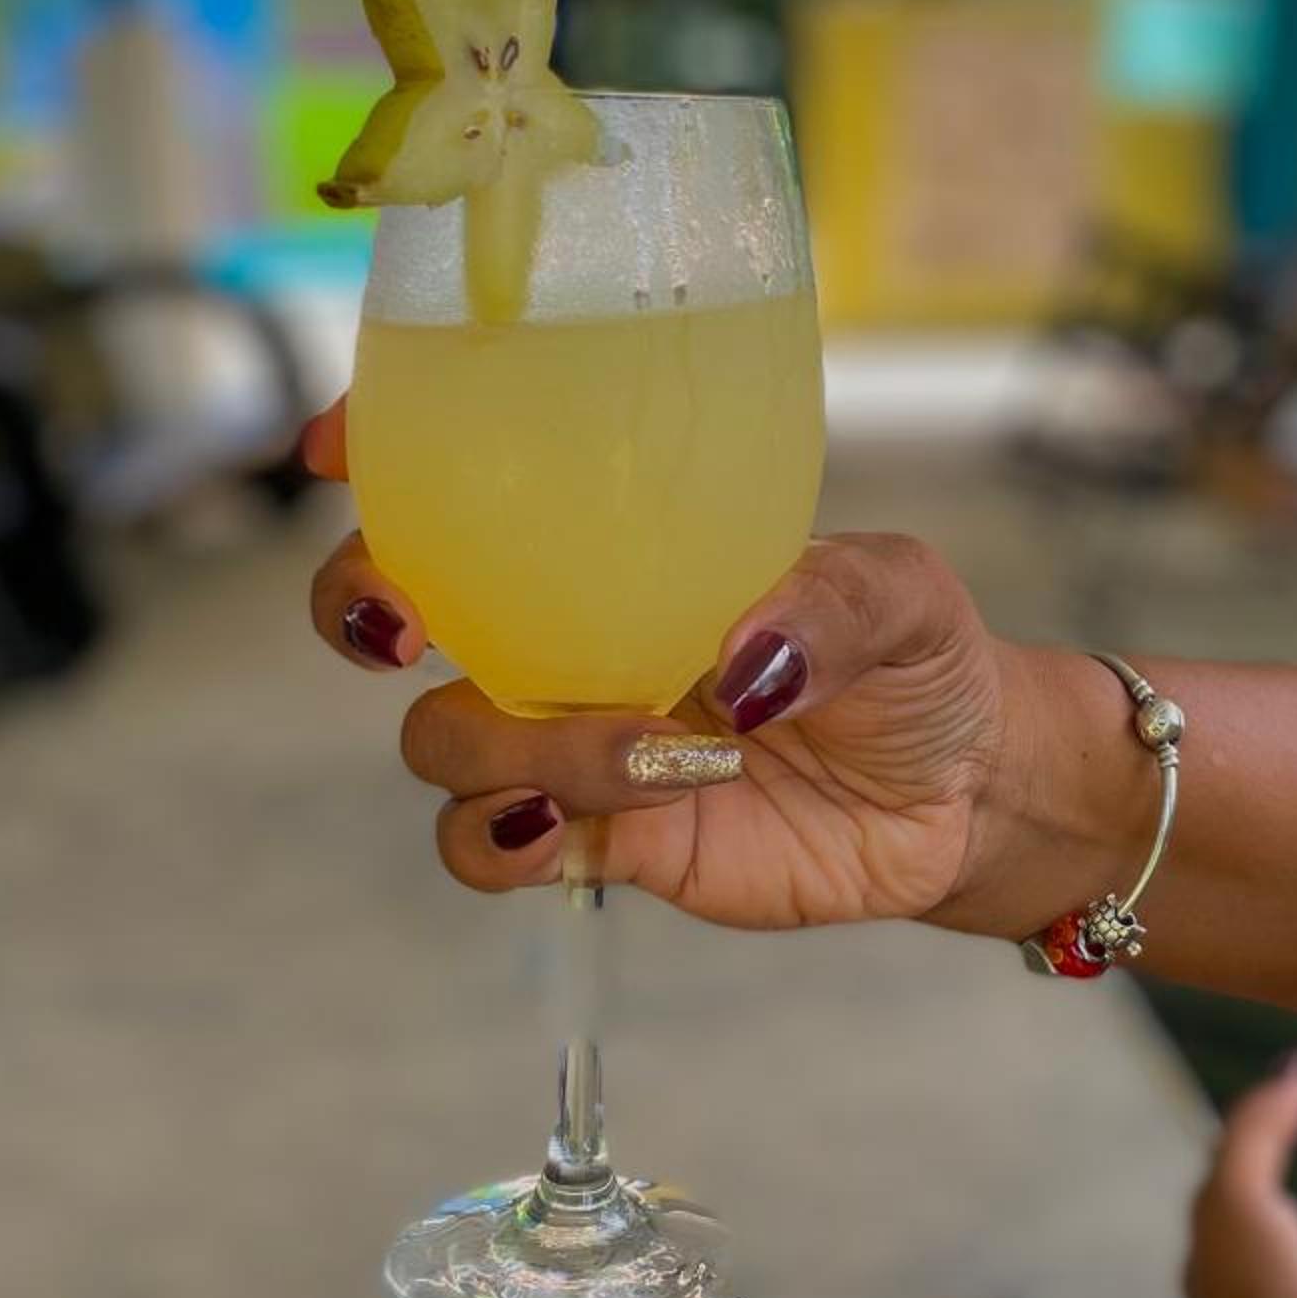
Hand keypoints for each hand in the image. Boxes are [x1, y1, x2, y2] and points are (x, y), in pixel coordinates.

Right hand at [300, 402, 1042, 930]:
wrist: (964, 797)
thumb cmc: (920, 660)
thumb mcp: (903, 597)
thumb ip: (831, 609)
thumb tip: (744, 663)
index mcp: (618, 541)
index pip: (466, 480)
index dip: (378, 453)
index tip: (332, 450)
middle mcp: (567, 631)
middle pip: (390, 603)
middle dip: (359, 603)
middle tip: (409, 624)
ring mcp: (571, 736)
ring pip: (442, 737)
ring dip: (511, 745)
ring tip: (653, 752)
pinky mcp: (599, 838)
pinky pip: (489, 847)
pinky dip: (502, 839)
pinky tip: (570, 826)